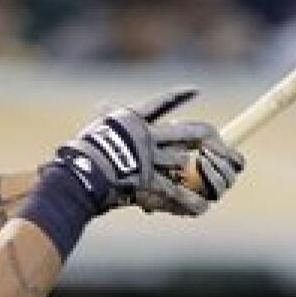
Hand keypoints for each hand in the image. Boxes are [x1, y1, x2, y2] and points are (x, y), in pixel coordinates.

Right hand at [49, 89, 243, 218]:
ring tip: (209, 181)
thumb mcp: (95, 128)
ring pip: (182, 161)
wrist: (78, 173)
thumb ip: (106, 118)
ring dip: (196, 172)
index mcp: (133, 120)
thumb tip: (102, 106)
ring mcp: (149, 159)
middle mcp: (147, 136)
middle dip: (207, 137)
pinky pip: (175, 192)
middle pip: (187, 131)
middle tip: (217, 141)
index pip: (161, 102)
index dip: (180, 96)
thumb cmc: (79, 154)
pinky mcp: (148, 181)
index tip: (195, 91)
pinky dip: (190, 201)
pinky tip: (203, 206)